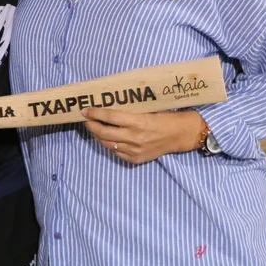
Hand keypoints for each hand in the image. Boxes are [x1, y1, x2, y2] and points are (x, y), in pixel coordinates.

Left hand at [82, 108, 204, 163]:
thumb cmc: (165, 117)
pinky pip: (116, 153)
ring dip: (98, 136)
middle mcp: (135, 137)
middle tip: (86, 120)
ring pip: (108, 144)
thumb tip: (108, 105)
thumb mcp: (148, 109)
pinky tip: (107, 138)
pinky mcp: (136, 159)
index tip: (85, 110)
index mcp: (138, 122)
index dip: (95, 113)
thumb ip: (129, 111)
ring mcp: (135, 150)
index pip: (110, 117)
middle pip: (104, 132)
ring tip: (94, 128)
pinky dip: (109, 145)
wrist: (181, 135)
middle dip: (91, 125)